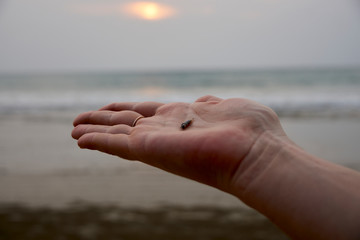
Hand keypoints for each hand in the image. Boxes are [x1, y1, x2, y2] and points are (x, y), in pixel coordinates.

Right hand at [72, 95, 287, 193]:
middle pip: (125, 122)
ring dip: (94, 130)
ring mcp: (156, 140)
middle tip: (80, 121)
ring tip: (73, 130)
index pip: (145, 113)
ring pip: (116, 133)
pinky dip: (96, 141)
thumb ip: (210, 104)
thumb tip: (204, 100)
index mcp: (181, 118)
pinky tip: (79, 138)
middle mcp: (165, 130)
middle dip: (102, 120)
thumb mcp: (228, 108)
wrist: (255, 153)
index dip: (126, 110)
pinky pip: (115, 144)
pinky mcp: (148, 149)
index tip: (109, 108)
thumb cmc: (251, 131)